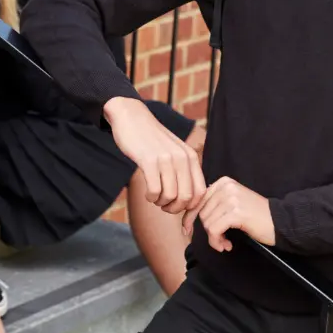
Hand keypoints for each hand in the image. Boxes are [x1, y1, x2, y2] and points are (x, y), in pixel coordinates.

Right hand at [106, 96, 204, 211]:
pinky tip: (147, 192)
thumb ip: (184, 172)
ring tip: (155, 197)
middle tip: (164, 205)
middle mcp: (182, 158)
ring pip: (170, 196)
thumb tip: (189, 202)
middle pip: (186, 198)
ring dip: (161, 203)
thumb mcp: (175, 152)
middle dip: (174, 209)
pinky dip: (151, 197)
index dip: (191, 210)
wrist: (132, 117)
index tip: (180, 214)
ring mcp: (166, 159)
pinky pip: (154, 190)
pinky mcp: (149, 160)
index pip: (200, 193)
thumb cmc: (152, 140)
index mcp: (191, 157)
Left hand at [183, 176, 275, 251]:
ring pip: (207, 223)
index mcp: (224, 182)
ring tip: (225, 243)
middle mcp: (226, 187)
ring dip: (214, 238)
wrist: (281, 222)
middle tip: (219, 240)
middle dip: (207, 231)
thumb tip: (189, 218)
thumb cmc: (256, 216)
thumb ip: (214, 204)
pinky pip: (214, 230)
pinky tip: (227, 245)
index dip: (190, 218)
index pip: (197, 200)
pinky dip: (217, 241)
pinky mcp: (236, 212)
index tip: (186, 230)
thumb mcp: (233, 203)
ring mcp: (231, 199)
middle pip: (201, 213)